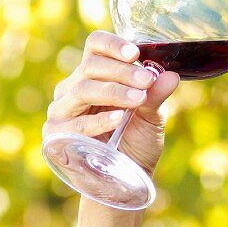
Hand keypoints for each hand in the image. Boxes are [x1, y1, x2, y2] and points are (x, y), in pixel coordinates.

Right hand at [43, 31, 180, 176]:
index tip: (135, 52)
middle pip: (90, 66)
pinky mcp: (56, 135)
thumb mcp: (151, 118)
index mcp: (94, 75)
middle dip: (121, 71)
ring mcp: (61, 110)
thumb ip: (156, 96)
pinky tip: (119, 118)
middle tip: (147, 80)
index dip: (112, 44)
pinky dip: (99, 120)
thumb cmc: (135, 144)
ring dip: (113, 92)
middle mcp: (73, 88)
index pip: (95, 46)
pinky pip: (77, 123)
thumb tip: (171, 76)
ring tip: (138, 99)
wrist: (124, 181)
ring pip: (82, 90)